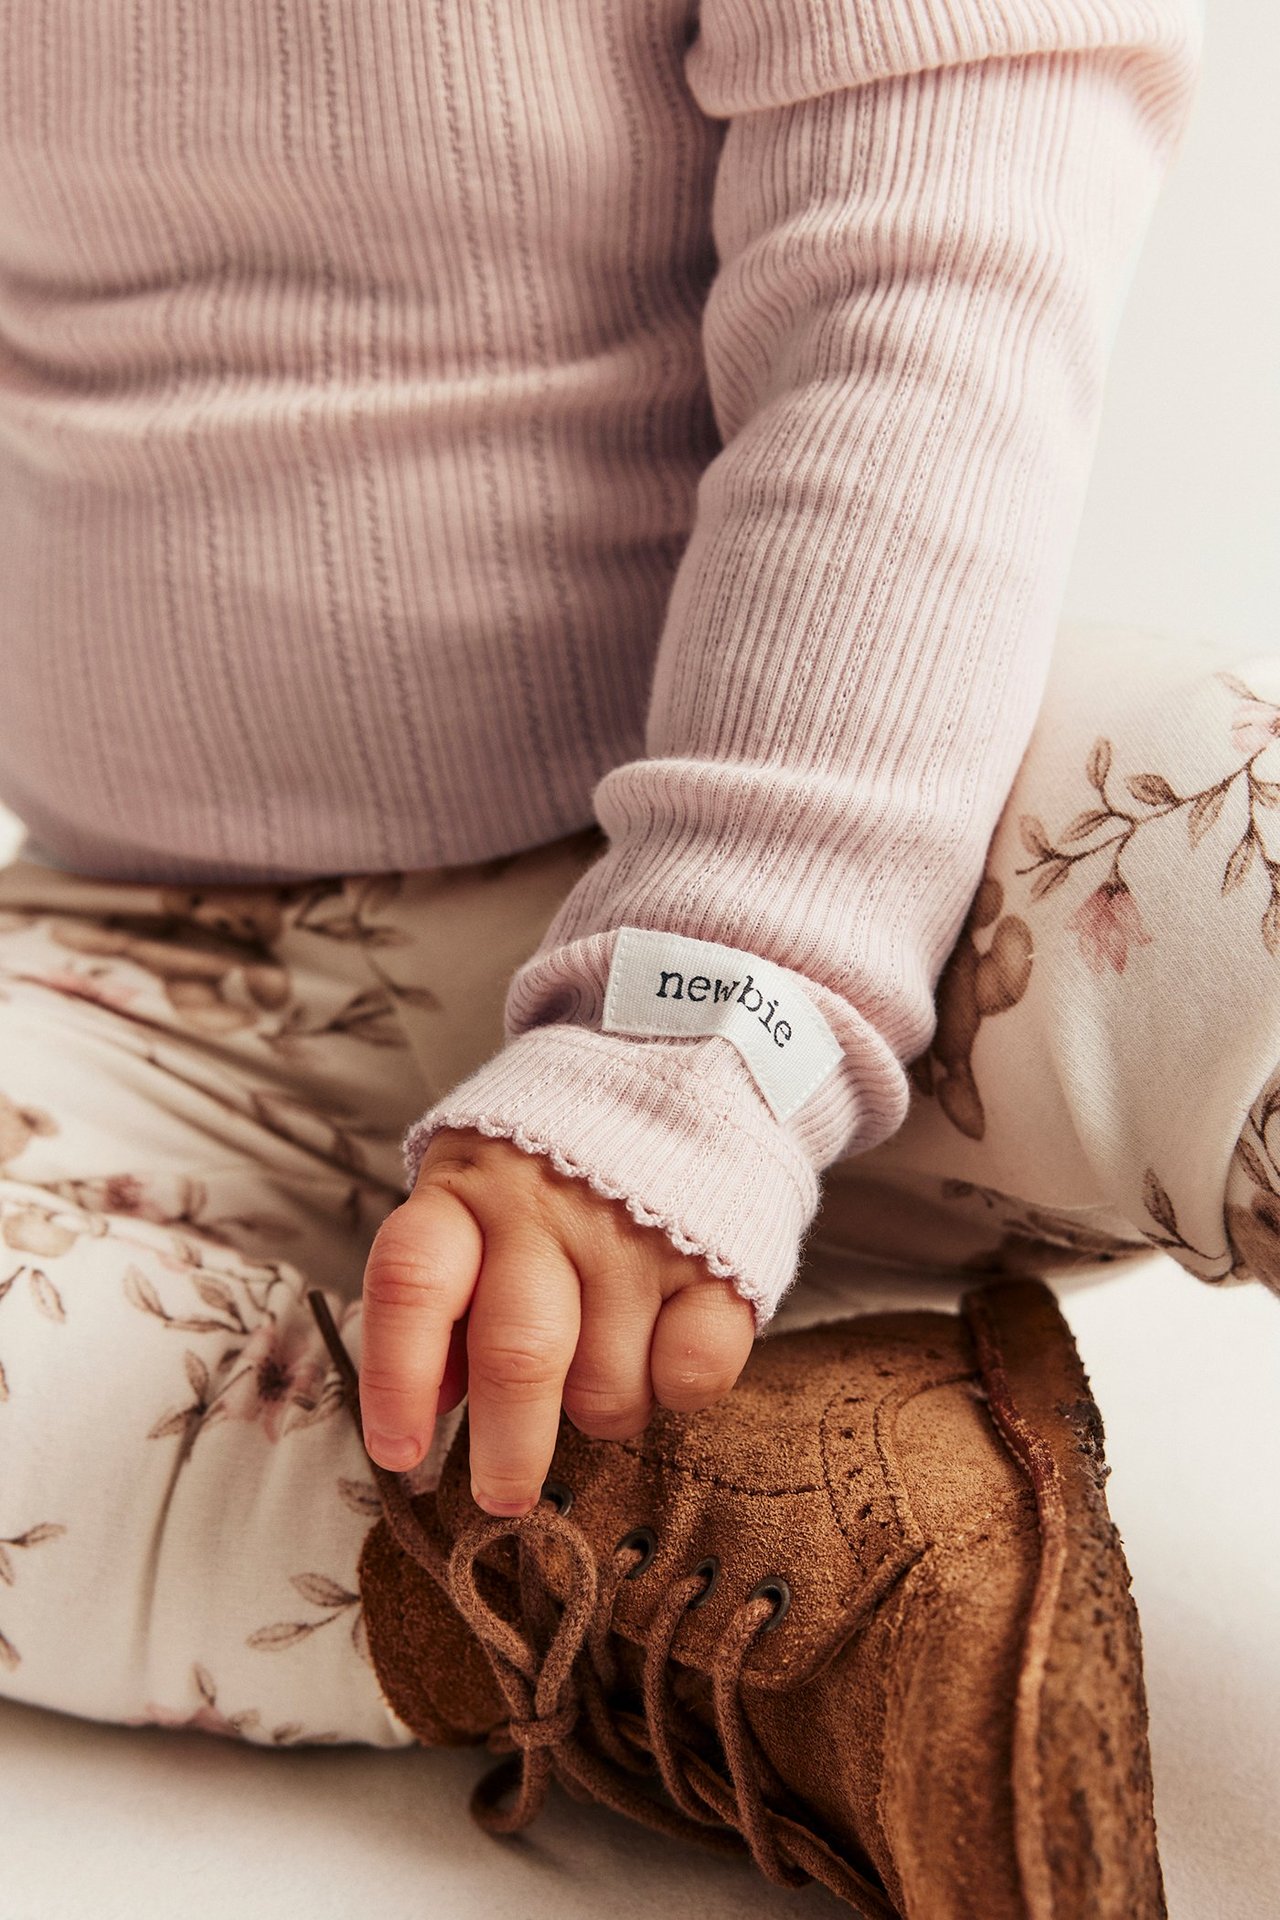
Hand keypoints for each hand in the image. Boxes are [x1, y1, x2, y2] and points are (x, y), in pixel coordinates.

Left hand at [358, 1126, 755, 1512]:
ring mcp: (638, 1230)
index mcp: (466, 1188)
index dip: (396, 1380)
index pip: (411, 1284)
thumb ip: (444, 1292)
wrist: (682, 1057)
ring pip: (607, 1388)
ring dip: (600, 1413)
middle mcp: (548, 1205)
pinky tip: (663, 1346)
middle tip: (503, 1497)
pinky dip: (674, 1392)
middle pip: (517, 1357)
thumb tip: (432, 1403)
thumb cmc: (554, 1161)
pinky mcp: (720, 1252)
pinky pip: (692, 1377)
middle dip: (507, 1451)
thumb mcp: (473, 1194)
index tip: (399, 1454)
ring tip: (600, 1369)